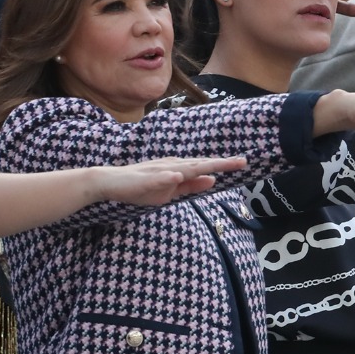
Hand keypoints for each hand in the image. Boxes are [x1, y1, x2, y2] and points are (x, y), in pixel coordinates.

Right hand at [88, 156, 247, 204]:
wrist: (110, 183)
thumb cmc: (141, 186)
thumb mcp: (170, 191)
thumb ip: (190, 186)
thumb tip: (212, 180)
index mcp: (179, 168)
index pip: (205, 167)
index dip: (224, 165)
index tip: (244, 163)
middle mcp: (172, 165)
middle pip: (200, 164)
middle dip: (220, 163)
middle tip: (243, 161)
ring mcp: (159, 170)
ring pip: (184, 167)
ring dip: (202, 166)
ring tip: (219, 165)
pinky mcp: (145, 178)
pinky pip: (159, 178)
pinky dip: (169, 177)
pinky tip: (178, 176)